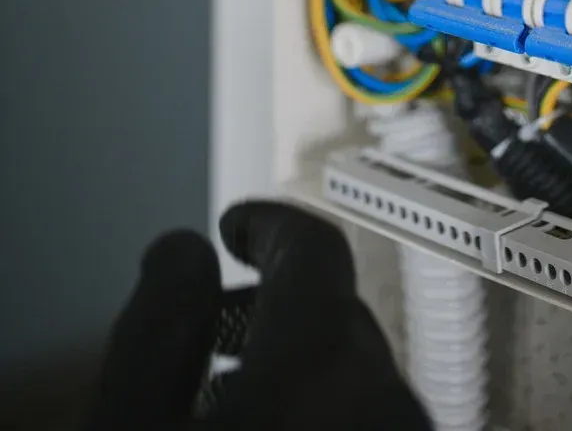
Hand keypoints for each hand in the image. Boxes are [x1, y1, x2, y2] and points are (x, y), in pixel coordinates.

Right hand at [81, 200, 430, 429]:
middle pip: (340, 311)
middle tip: (218, 319)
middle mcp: (384, 398)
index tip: (235, 224)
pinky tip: (275, 430)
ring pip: (361, 371)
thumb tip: (182, 253)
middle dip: (279, 301)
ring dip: (304, 360)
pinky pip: (375, 414)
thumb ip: (156, 325)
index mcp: (317, 364)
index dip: (266, 222)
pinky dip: (330, 403)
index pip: (314, 247)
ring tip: (233, 394)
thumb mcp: (128, 424)